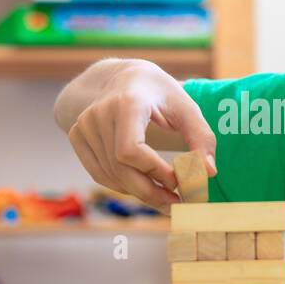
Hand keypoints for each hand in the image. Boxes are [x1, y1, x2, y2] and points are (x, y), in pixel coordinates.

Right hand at [66, 61, 215, 211]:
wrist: (122, 78)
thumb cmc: (159, 93)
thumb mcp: (186, 107)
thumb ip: (201, 138)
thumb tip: (208, 173)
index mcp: (127, 103)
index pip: (131, 150)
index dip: (155, 172)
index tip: (180, 182)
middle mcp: (99, 113)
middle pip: (120, 168)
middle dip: (150, 192)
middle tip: (176, 205)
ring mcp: (84, 125)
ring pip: (111, 175)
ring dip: (139, 192)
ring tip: (164, 196)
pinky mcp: (77, 136)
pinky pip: (100, 174)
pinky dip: (122, 185)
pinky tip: (142, 185)